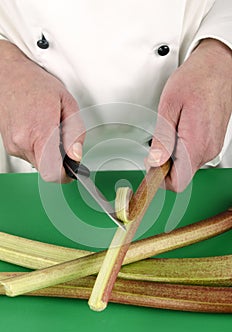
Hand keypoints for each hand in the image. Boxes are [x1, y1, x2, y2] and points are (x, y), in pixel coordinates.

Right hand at [0, 40, 84, 181]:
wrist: (9, 75)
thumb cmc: (36, 85)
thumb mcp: (67, 104)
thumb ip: (76, 133)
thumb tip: (76, 156)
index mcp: (40, 131)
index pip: (53, 172)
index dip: (65, 175)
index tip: (72, 171)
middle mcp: (22, 142)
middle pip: (47, 169)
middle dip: (59, 160)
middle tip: (62, 141)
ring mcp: (13, 145)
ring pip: (38, 163)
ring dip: (48, 153)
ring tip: (48, 131)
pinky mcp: (9, 145)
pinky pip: (29, 155)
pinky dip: (37, 148)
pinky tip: (38, 130)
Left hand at [146, 39, 231, 191]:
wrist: (218, 67)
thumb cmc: (196, 79)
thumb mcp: (169, 106)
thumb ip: (162, 138)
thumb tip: (155, 160)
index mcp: (196, 143)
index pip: (178, 182)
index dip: (160, 179)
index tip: (150, 167)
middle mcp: (207, 149)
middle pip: (181, 176)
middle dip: (164, 166)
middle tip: (156, 146)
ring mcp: (212, 147)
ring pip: (186, 167)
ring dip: (173, 157)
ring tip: (170, 133)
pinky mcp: (212, 142)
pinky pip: (193, 156)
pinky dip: (181, 150)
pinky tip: (178, 132)